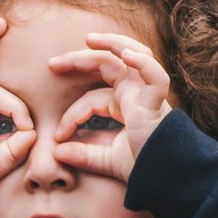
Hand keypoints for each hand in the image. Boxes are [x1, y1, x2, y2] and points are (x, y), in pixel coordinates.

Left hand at [47, 33, 172, 181]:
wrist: (166, 178)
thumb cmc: (143, 167)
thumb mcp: (107, 161)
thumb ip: (84, 156)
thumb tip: (57, 152)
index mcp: (124, 104)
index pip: (91, 98)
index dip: (72, 115)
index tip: (58, 136)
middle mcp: (135, 93)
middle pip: (106, 65)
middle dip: (79, 59)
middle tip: (52, 64)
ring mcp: (147, 94)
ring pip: (132, 55)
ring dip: (112, 43)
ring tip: (89, 39)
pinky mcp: (157, 101)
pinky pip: (155, 75)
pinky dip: (143, 63)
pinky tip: (126, 54)